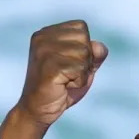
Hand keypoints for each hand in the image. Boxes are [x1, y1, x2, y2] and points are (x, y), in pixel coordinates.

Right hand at [0, 20, 108, 138]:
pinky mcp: (49, 67)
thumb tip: (100, 47)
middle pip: (84, 40)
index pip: (81, 27)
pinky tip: (63, 87)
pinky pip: (80, 70)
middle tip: (67, 75)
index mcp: (46, 33)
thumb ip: (93, 54)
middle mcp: (42, 38)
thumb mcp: (82, 67)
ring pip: (84, 54)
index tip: (68, 64)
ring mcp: (44, 51)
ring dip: (81, 73)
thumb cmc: (60, 88)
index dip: (84, 49)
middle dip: (84, 61)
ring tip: (64, 81)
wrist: (38, 111)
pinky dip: (78, 82)